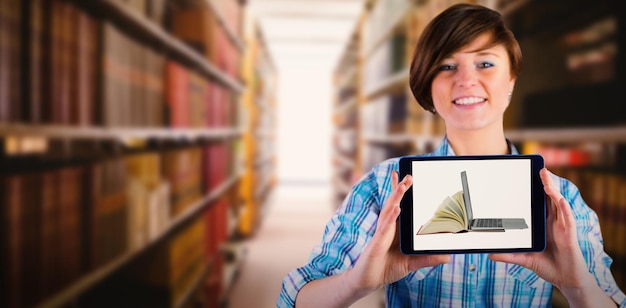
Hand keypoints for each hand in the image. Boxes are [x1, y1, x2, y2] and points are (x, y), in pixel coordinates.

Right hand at [346, 171, 450, 291]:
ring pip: (389, 212)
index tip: (407, 178)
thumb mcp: (411, 263)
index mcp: (394, 229)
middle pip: (393, 204)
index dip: (400, 192)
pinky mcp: (376, 243)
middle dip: (400, 189)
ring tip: (404, 185)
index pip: (398, 206)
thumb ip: (428, 259)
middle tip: (408, 175)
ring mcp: (381, 234)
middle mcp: (387, 227)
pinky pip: (384, 228)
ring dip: (396, 197)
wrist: (367, 281)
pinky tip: (397, 209)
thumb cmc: (385, 269)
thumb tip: (447, 256)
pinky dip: (390, 218)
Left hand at [489, 168, 592, 290]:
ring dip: (553, 190)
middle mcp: (554, 221)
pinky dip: (564, 209)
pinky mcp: (569, 235)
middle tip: (539, 169)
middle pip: (550, 198)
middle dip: (545, 183)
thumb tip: (490, 255)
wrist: (566, 280)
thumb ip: (509, 256)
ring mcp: (562, 227)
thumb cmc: (548, 266)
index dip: (536, 189)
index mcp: (544, 223)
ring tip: (545, 178)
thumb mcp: (524, 259)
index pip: (539, 202)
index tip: (528, 175)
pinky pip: (567, 219)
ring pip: (559, 204)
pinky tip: (560, 200)